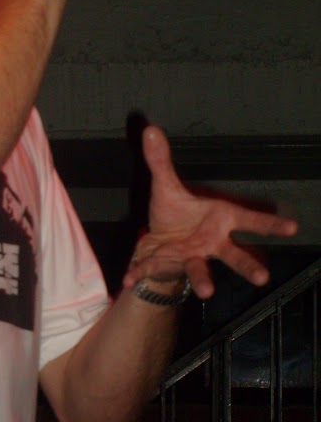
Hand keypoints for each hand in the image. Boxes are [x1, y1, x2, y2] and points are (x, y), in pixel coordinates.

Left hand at [122, 125, 297, 298]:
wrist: (156, 241)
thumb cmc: (173, 215)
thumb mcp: (166, 185)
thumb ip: (161, 160)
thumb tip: (151, 130)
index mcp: (218, 220)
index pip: (249, 221)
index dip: (270, 224)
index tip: (291, 227)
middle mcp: (210, 243)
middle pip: (233, 255)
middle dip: (247, 265)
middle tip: (262, 276)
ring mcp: (190, 257)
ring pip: (200, 270)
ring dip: (203, 280)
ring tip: (208, 291)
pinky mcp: (167, 265)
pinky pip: (152, 269)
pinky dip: (140, 273)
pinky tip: (129, 278)